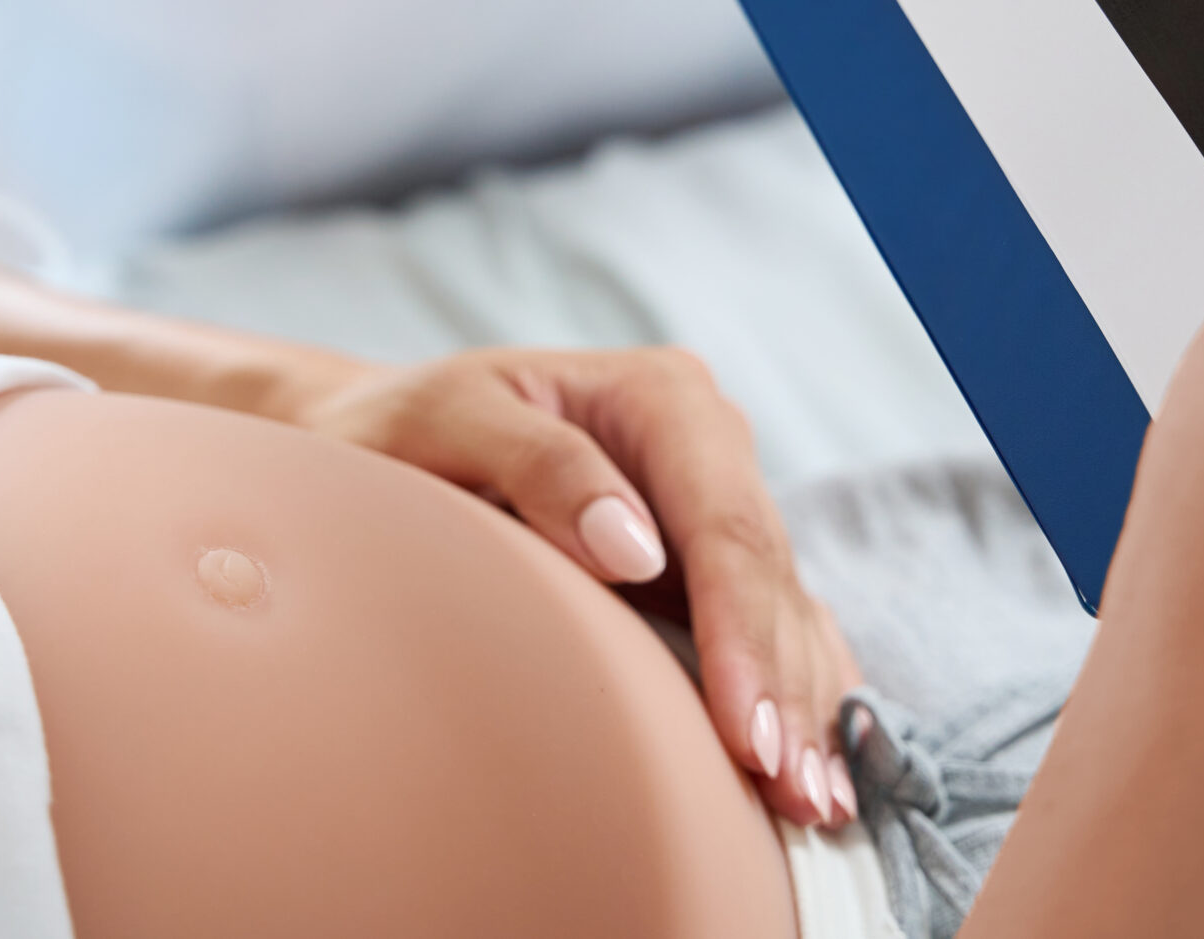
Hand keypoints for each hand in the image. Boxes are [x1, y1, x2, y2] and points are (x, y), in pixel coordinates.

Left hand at [296, 347, 863, 829]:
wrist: (387, 433)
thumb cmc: (410, 429)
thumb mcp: (448, 422)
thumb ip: (540, 464)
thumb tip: (634, 550)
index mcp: (663, 397)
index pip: (724, 526)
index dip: (745, 632)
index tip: (748, 730)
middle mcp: (710, 443)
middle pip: (768, 577)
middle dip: (785, 690)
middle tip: (795, 799)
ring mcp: (717, 503)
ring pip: (788, 611)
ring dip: (806, 710)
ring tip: (815, 806)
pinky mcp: (709, 562)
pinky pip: (778, 629)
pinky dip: (799, 697)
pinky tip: (816, 770)